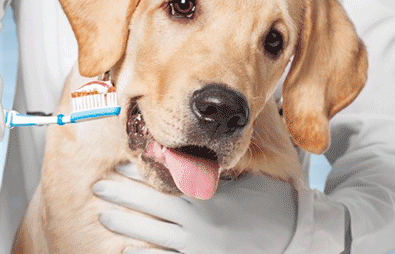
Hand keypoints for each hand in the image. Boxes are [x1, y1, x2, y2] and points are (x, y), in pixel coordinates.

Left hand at [93, 163, 296, 253]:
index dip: (137, 175)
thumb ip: (215, 172)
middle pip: (149, 209)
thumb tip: (188, 152)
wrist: (295, 239)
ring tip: (105, 216)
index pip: (163, 184)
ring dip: (126, 225)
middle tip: (98, 187)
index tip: (118, 165)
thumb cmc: (270, 205)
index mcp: (208, 200)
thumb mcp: (246, 182)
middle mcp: (199, 225)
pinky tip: (128, 252)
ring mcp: (199, 248)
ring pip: (152, 236)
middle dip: (121, 197)